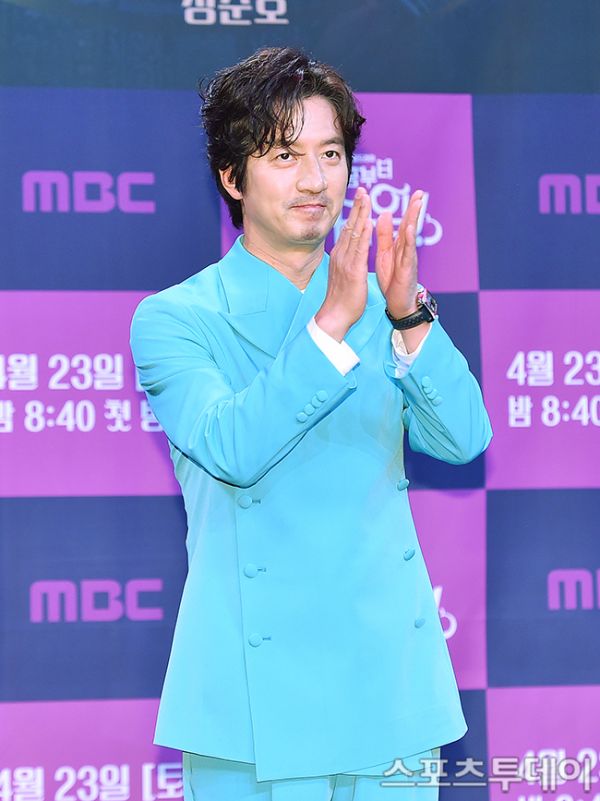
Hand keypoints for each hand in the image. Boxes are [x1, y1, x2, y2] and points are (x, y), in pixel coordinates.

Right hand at [315, 186, 371, 341]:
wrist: (334, 315)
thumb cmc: (340, 299)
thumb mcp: (342, 275)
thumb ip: (345, 261)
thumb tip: (346, 254)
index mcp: (340, 256)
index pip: (348, 230)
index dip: (354, 213)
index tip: (359, 198)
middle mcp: (342, 255)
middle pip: (350, 226)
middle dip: (357, 207)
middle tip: (362, 189)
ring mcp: (347, 262)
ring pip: (355, 233)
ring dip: (361, 214)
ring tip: (366, 198)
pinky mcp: (354, 270)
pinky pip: (360, 248)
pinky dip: (364, 233)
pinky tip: (368, 221)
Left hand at [375, 190, 423, 317]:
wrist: (397, 303)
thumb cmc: (392, 279)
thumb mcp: (386, 253)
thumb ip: (385, 235)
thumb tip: (385, 214)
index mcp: (399, 245)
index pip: (403, 222)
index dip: (408, 207)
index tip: (414, 192)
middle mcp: (405, 249)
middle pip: (410, 225)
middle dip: (415, 209)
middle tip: (420, 193)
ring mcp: (408, 258)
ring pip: (411, 236)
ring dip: (414, 219)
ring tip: (417, 204)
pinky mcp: (407, 269)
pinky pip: (407, 252)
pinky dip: (408, 240)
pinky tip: (409, 228)